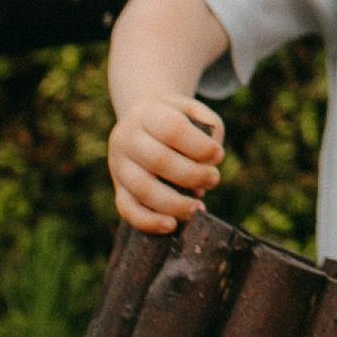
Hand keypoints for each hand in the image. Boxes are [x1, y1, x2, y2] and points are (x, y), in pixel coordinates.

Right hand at [109, 89, 223, 232]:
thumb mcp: (193, 110)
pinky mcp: (118, 189)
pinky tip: (172, 225)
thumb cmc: (176, 119)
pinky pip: (127, 210)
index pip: (172, 129)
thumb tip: (210, 162)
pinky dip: (149, 222)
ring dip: (175, 203)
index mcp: (147, 114)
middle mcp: (127, 139)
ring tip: (198, 208)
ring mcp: (119, 166)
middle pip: (159, 161)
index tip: (218, 155)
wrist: (142, 122)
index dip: (199, 146)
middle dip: (192, 175)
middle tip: (214, 179)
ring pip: (143, 189)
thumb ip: (208, 126)